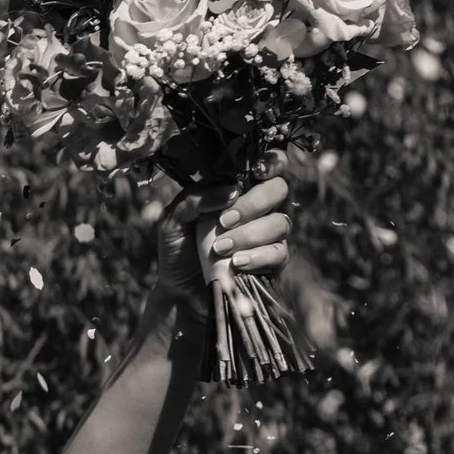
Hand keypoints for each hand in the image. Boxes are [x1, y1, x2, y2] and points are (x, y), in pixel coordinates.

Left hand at [152, 172, 291, 304]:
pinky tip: (236, 262)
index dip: (271, 162)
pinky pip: (280, 252)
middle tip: (224, 221)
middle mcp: (259, 209)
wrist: (179, 291)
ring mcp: (269, 236)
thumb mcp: (173, 220)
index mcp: (238, 191)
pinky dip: (258, 256)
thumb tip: (230, 191)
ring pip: (280, 223)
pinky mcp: (273, 263)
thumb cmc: (178, 250)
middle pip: (279, 189)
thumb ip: (194, 198)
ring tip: (220, 248)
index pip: (269, 164)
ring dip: (249, 234)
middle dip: (253, 203)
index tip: (255, 172)